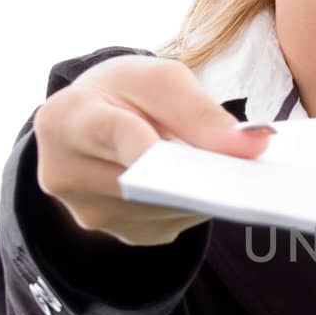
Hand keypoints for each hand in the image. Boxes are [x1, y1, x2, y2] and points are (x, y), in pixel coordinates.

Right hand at [33, 54, 274, 246]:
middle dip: (198, 171)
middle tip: (243, 163)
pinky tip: (200, 181)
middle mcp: (66, 175)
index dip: (156, 148)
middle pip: (149, 180)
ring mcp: (92, 214)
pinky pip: (177, 223)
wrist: (96, 123)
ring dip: (201, 188)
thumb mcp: (158, 79)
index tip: (200, 157)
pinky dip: (196, 203)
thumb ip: (201, 110)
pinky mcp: (124, 235)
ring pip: (169, 207)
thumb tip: (250, 148)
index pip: (114, 134)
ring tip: (215, 162)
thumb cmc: (124, 94)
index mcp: (65, 120)